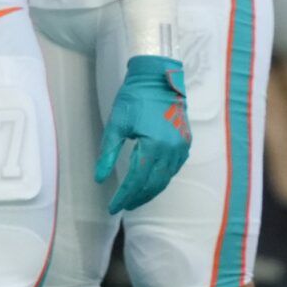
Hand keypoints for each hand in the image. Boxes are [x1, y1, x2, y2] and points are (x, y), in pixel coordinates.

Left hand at [96, 54, 190, 213]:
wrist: (159, 79)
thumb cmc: (135, 99)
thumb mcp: (116, 124)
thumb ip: (107, 153)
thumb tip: (100, 179)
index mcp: (154, 145)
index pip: (137, 180)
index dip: (124, 196)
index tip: (112, 207)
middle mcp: (172, 150)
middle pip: (153, 184)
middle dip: (136, 198)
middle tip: (122, 206)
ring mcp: (182, 148)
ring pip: (165, 179)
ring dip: (149, 192)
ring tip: (134, 200)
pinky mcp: (186, 144)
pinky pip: (173, 169)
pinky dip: (160, 180)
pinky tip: (150, 184)